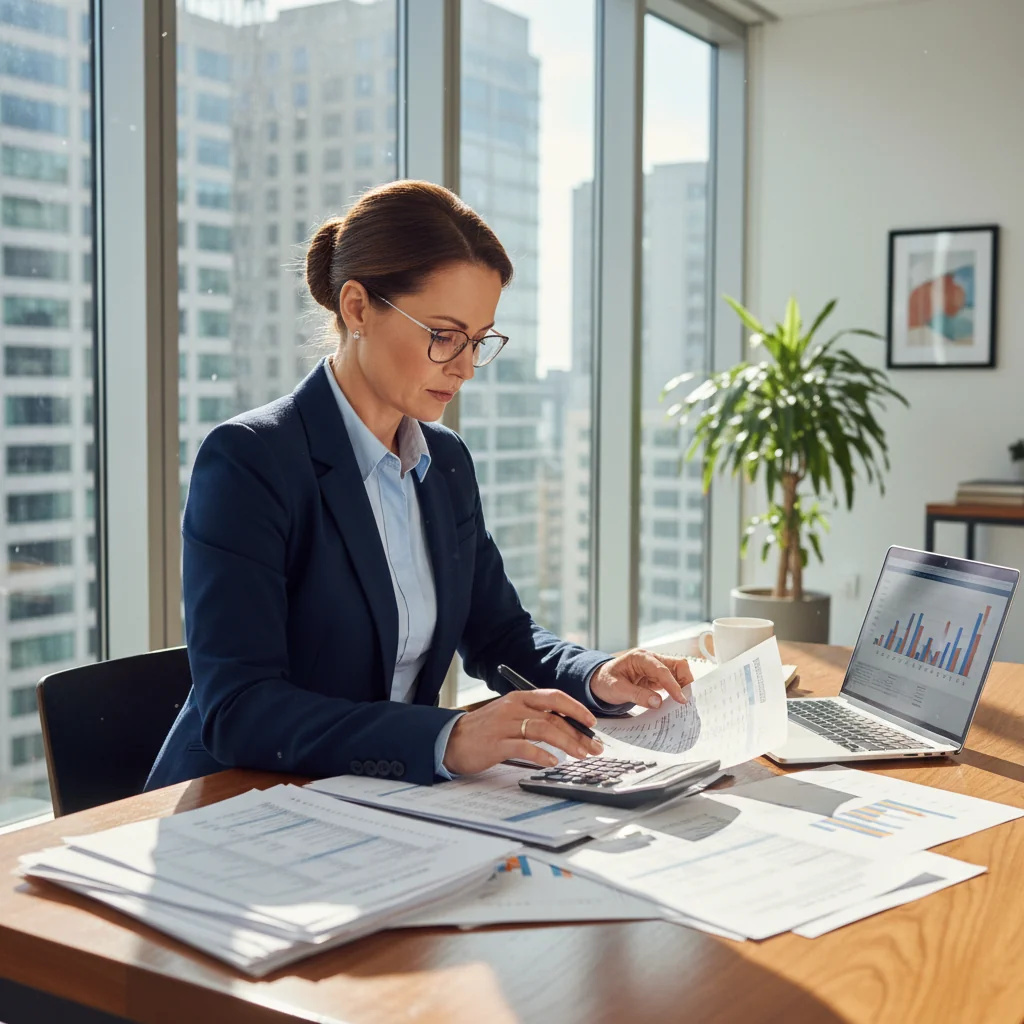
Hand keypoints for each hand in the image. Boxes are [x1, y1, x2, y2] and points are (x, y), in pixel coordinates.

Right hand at [442, 690, 603, 775]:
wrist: (451, 740)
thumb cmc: (484, 730)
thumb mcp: (509, 715)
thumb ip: (533, 716)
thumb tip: (566, 727)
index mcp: (519, 698)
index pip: (554, 697)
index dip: (576, 709)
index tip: (592, 722)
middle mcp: (514, 708)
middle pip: (554, 717)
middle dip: (578, 733)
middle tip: (594, 747)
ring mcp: (505, 725)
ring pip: (544, 730)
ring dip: (567, 743)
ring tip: (581, 755)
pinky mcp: (497, 744)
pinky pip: (525, 748)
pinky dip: (542, 755)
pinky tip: (553, 762)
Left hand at [589, 649, 692, 708]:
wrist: (597, 681)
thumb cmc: (605, 682)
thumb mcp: (617, 689)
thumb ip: (637, 695)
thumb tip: (658, 703)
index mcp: (640, 658)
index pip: (662, 669)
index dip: (673, 684)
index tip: (681, 699)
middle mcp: (650, 659)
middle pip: (677, 664)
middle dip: (685, 681)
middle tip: (686, 700)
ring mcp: (654, 667)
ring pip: (677, 672)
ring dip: (683, 685)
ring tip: (683, 702)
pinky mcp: (656, 676)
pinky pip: (672, 680)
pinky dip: (676, 689)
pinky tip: (676, 702)